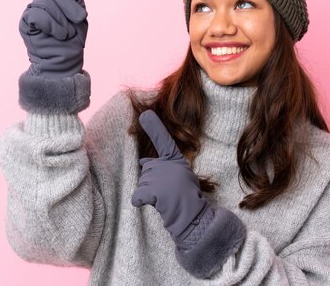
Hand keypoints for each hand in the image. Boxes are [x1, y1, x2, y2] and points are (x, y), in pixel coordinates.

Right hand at [18, 0, 87, 77]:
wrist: (64, 61)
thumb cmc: (73, 41)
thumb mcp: (80, 16)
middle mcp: (37, 3)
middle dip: (68, 5)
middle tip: (79, 20)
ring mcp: (30, 12)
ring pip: (46, 2)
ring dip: (62, 19)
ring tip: (65, 33)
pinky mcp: (26, 23)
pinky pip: (40, 14)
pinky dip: (53, 25)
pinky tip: (56, 34)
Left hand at [131, 110, 209, 244]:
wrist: (192, 215)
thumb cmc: (186, 196)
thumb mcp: (178, 176)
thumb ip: (162, 166)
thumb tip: (142, 162)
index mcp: (175, 159)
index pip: (164, 142)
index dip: (154, 127)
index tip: (145, 114)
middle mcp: (168, 165)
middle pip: (146, 171)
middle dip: (152, 183)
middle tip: (167, 193)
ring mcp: (160, 178)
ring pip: (141, 184)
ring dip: (149, 194)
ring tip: (165, 199)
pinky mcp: (154, 191)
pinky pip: (137, 196)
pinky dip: (141, 201)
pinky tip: (153, 204)